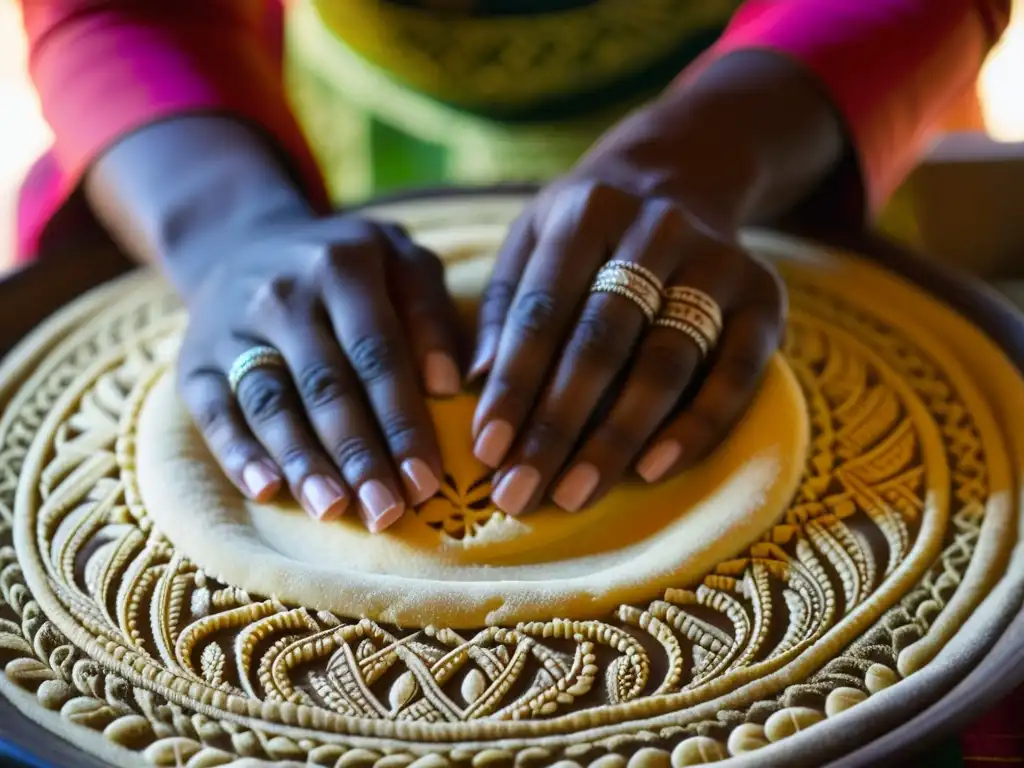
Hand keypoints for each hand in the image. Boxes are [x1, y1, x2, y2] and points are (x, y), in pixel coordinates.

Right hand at [175, 214, 462, 531]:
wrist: (243, 245)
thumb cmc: (347, 270)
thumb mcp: (401, 262)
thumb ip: (431, 314)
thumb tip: (449, 385)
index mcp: (343, 266)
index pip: (378, 353)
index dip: (402, 420)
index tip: (427, 480)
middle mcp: (284, 293)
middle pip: (325, 385)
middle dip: (358, 454)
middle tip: (386, 511)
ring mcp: (233, 327)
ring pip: (270, 402)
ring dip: (303, 461)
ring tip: (333, 509)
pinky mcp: (195, 360)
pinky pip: (213, 411)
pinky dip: (238, 453)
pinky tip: (266, 489)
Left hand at [469, 176, 784, 515]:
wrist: (684, 179)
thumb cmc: (590, 232)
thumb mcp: (534, 237)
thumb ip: (506, 305)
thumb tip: (478, 380)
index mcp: (589, 211)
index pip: (542, 310)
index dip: (513, 385)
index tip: (487, 452)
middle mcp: (658, 229)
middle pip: (602, 342)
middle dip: (557, 426)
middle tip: (521, 493)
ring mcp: (718, 262)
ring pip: (665, 363)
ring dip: (617, 438)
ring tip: (573, 494)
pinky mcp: (766, 297)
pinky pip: (736, 374)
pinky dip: (696, 426)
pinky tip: (651, 471)